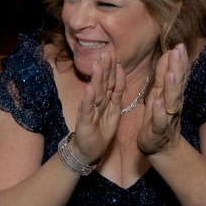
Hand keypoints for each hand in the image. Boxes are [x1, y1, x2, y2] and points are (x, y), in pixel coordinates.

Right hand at [72, 50, 125, 165]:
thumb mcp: (114, 110)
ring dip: (96, 79)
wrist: (88, 151)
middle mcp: (96, 102)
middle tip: (107, 53)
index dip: (113, 69)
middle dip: (105, 69)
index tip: (115, 55)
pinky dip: (89, 99)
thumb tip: (120, 73)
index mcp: (106, 100)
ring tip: (98, 66)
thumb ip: (116, 93)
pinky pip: (88, 109)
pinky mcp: (85, 122)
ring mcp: (89, 111)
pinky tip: (90, 90)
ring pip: (95, 93)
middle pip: (102, 83)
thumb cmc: (100, 131)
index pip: (110, 81)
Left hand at [137, 44, 188, 155]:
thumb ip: (163, 74)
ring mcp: (167, 117)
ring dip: (171, 87)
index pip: (178, 74)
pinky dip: (159, 112)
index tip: (180, 45)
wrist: (159, 146)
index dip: (180, 61)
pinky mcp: (157, 130)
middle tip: (178, 51)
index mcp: (171, 94)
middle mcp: (172, 103)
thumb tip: (169, 53)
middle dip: (178, 67)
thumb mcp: (159, 92)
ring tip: (171, 74)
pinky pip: (159, 121)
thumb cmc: (157, 116)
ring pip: (171, 100)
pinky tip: (157, 104)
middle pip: (177, 84)